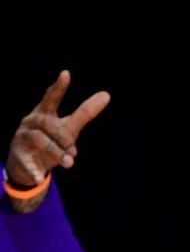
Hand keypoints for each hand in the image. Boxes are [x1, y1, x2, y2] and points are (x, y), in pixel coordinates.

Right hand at [8, 71, 110, 190]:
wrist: (24, 163)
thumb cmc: (50, 140)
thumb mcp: (67, 127)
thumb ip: (84, 113)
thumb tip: (107, 94)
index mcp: (43, 113)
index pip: (51, 98)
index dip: (59, 87)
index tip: (66, 74)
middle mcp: (31, 122)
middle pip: (49, 124)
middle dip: (64, 137)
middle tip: (75, 151)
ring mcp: (24, 139)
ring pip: (40, 140)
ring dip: (56, 152)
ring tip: (70, 162)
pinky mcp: (20, 157)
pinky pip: (27, 163)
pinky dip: (34, 170)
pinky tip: (41, 177)